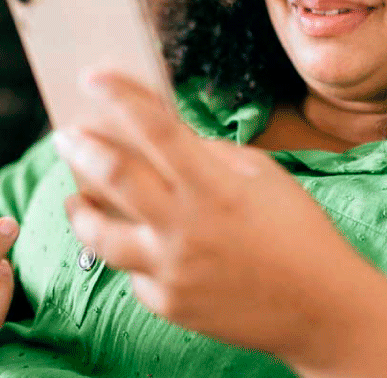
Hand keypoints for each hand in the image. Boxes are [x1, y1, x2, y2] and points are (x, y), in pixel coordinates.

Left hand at [54, 72, 372, 367]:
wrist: (322, 309)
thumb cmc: (298, 232)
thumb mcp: (262, 176)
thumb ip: (209, 155)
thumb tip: (163, 137)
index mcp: (214, 186)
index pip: (155, 128)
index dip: (119, 96)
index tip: (91, 77)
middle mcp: (186, 228)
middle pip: (113, 178)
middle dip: (81, 149)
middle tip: (65, 135)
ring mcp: (173, 271)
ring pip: (101, 236)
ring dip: (80, 211)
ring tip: (74, 197)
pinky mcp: (169, 304)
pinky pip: (134, 272)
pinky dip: (132, 253)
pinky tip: (134, 240)